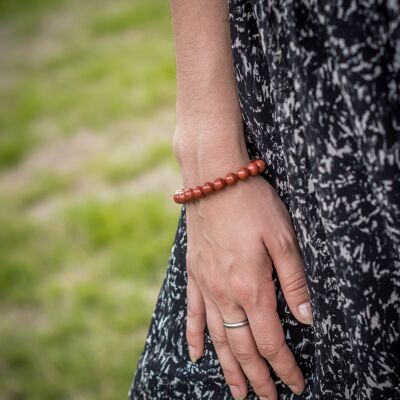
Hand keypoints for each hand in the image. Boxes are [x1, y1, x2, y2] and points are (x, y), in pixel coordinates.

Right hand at [184, 160, 312, 399]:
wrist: (214, 180)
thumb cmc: (252, 204)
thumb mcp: (283, 238)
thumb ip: (294, 281)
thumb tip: (306, 318)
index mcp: (251, 287)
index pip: (270, 340)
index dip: (284, 366)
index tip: (295, 384)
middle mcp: (225, 294)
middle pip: (242, 347)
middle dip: (257, 377)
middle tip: (267, 398)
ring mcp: (206, 285)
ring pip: (218, 338)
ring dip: (228, 368)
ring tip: (236, 391)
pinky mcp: (194, 273)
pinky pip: (193, 313)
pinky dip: (193, 337)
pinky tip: (194, 355)